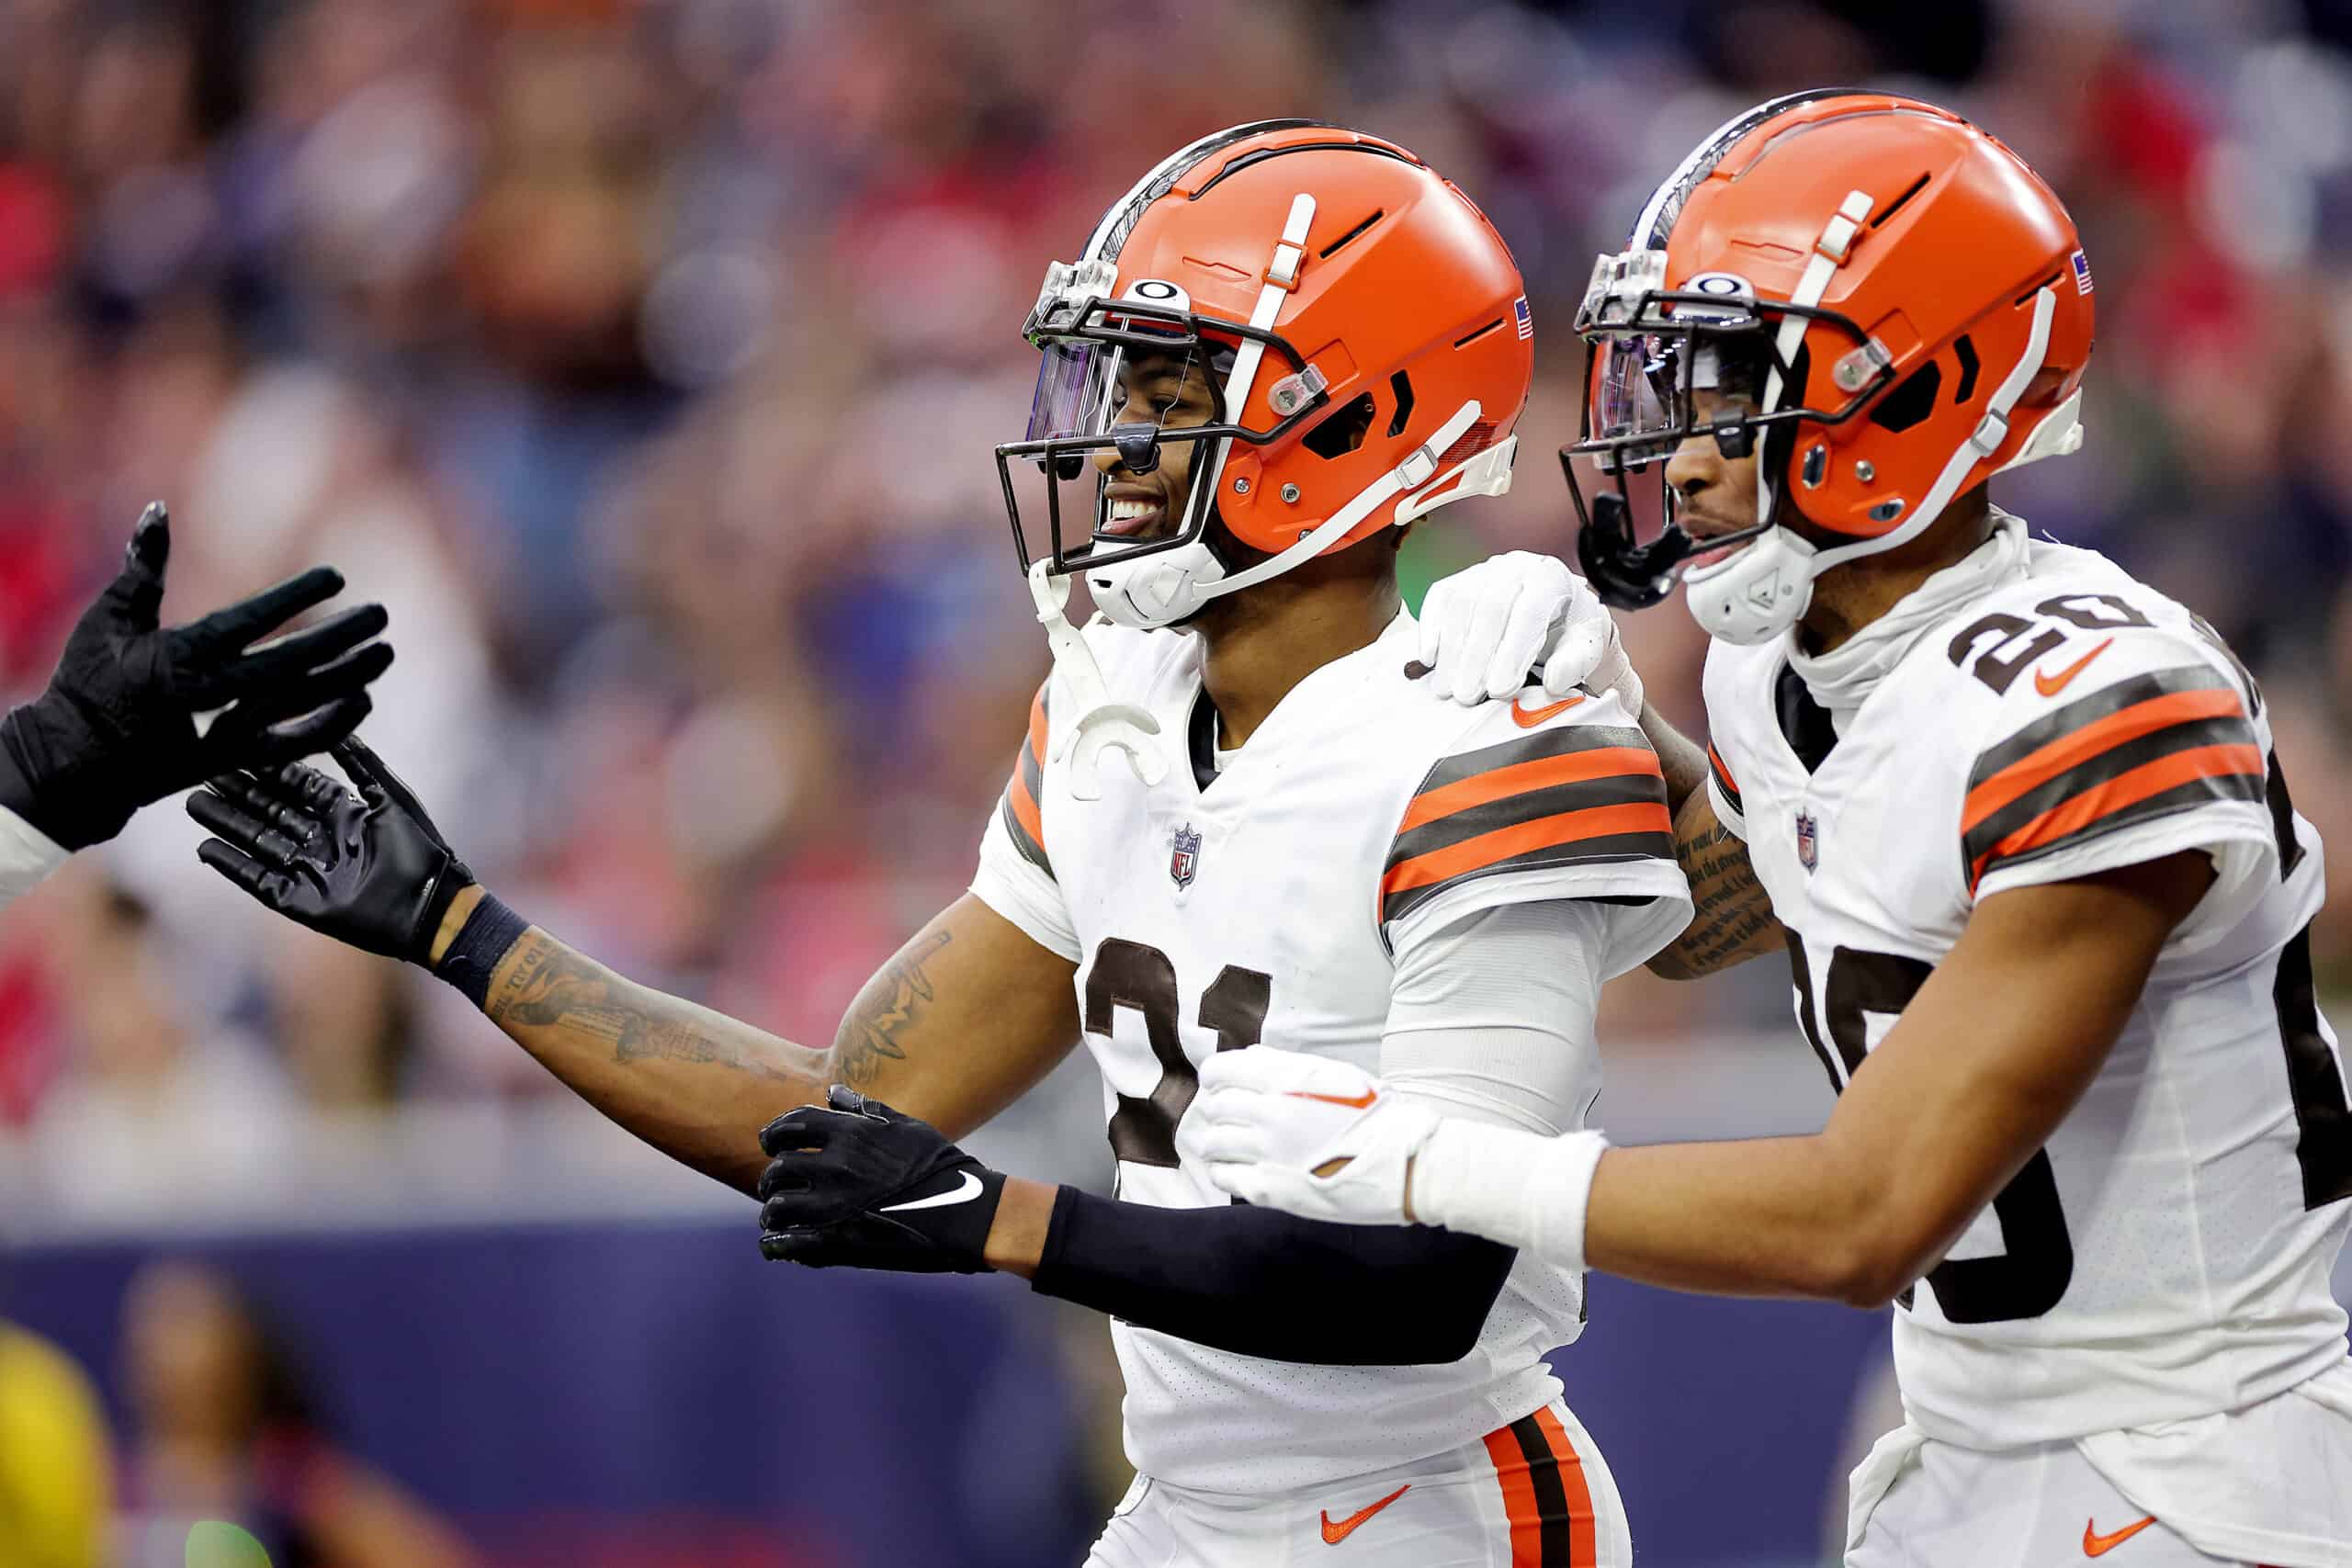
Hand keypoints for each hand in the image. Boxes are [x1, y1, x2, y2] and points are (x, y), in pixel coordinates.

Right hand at [0, 503, 392, 848]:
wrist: (75, 763)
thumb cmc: (89, 683)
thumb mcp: (107, 620)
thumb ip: (141, 567)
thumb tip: (158, 509)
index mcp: (178, 657)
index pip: (248, 622)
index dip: (293, 598)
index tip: (336, 576)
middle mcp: (208, 696)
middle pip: (289, 665)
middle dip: (339, 638)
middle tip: (381, 614)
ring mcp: (224, 733)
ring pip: (300, 705)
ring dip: (347, 677)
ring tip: (385, 652)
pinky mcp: (234, 762)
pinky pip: (293, 747)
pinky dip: (331, 727)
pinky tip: (362, 700)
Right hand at [187, 737, 471, 963]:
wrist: (433, 905)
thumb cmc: (422, 850)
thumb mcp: (392, 799)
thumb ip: (362, 764)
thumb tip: (338, 726)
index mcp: (346, 815)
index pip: (298, 787)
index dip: (269, 770)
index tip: (238, 749)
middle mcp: (323, 841)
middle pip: (271, 811)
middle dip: (239, 794)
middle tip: (201, 773)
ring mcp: (310, 871)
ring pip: (259, 842)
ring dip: (227, 824)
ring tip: (194, 803)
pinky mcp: (302, 902)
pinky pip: (260, 881)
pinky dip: (233, 866)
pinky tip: (207, 849)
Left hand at [757, 1086, 1004, 1273]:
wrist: (968, 1213)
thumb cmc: (941, 1166)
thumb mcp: (906, 1126)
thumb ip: (865, 1109)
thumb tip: (832, 1092)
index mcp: (851, 1134)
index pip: (791, 1126)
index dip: (774, 1134)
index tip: (770, 1143)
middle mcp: (837, 1166)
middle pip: (779, 1168)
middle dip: (773, 1177)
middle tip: (776, 1186)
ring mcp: (835, 1206)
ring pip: (777, 1206)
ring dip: (773, 1212)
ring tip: (777, 1218)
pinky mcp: (839, 1243)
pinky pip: (789, 1244)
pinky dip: (776, 1245)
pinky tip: (776, 1246)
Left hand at [1181, 1049, 1439, 1226]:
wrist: (1402, 1163)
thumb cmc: (1375, 1114)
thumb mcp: (1335, 1074)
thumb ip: (1287, 1066)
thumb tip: (1250, 1059)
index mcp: (1284, 1079)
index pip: (1220, 1071)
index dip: (1215, 1078)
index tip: (1219, 1086)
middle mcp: (1269, 1112)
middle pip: (1215, 1107)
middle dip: (1220, 1112)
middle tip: (1232, 1120)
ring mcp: (1267, 1152)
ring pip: (1212, 1142)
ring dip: (1217, 1142)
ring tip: (1230, 1146)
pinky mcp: (1269, 1189)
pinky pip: (1223, 1177)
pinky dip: (1223, 1171)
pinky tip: (1236, 1170)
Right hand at [1415, 551, 1641, 713]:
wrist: (1553, 612)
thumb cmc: (1567, 631)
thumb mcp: (1584, 648)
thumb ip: (1574, 664)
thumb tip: (1554, 681)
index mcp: (1550, 578)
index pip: (1528, 613)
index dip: (1512, 653)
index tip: (1500, 690)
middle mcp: (1515, 567)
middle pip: (1490, 608)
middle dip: (1476, 657)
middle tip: (1467, 696)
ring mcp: (1483, 571)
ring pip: (1461, 604)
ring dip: (1451, 651)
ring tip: (1447, 689)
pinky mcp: (1458, 581)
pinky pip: (1439, 600)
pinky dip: (1431, 630)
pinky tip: (1430, 659)